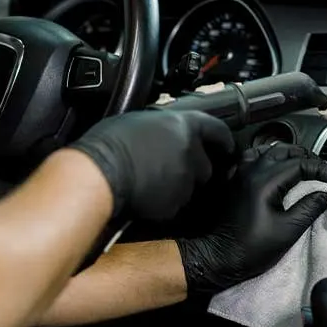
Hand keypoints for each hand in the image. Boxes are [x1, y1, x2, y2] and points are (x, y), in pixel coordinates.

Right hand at [69, 110, 235, 220]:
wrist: (99, 177)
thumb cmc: (108, 145)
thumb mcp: (137, 121)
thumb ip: (160, 127)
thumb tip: (161, 132)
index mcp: (183, 126)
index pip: (217, 130)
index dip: (224, 140)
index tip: (227, 146)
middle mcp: (190, 153)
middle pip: (205, 164)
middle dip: (194, 168)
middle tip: (172, 167)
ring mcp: (184, 181)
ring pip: (192, 186)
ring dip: (180, 185)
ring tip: (154, 181)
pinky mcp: (175, 205)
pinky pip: (176, 203)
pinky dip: (166, 201)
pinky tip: (147, 195)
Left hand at [176, 143, 326, 294]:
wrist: (219, 257)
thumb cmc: (253, 248)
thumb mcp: (288, 231)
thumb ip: (310, 207)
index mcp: (266, 181)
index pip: (301, 164)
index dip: (324, 170)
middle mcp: (252, 170)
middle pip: (286, 150)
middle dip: (309, 158)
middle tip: (325, 173)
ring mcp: (241, 173)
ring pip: (269, 151)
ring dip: (290, 155)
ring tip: (306, 168)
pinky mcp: (235, 180)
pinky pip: (254, 158)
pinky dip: (271, 158)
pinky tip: (279, 169)